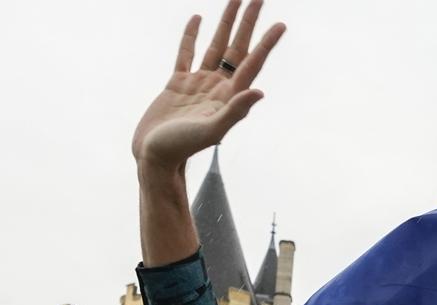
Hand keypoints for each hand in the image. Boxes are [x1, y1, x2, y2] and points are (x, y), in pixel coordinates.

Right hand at [132, 0, 284, 169]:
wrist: (155, 157)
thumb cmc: (182, 148)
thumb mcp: (211, 130)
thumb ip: (235, 111)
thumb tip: (259, 91)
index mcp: (229, 95)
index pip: (252, 63)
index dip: (267, 43)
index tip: (281, 24)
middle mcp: (218, 86)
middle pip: (237, 47)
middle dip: (248, 22)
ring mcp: (198, 83)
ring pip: (215, 45)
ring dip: (225, 23)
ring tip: (235, 0)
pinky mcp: (177, 84)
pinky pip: (187, 53)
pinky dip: (192, 35)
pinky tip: (198, 19)